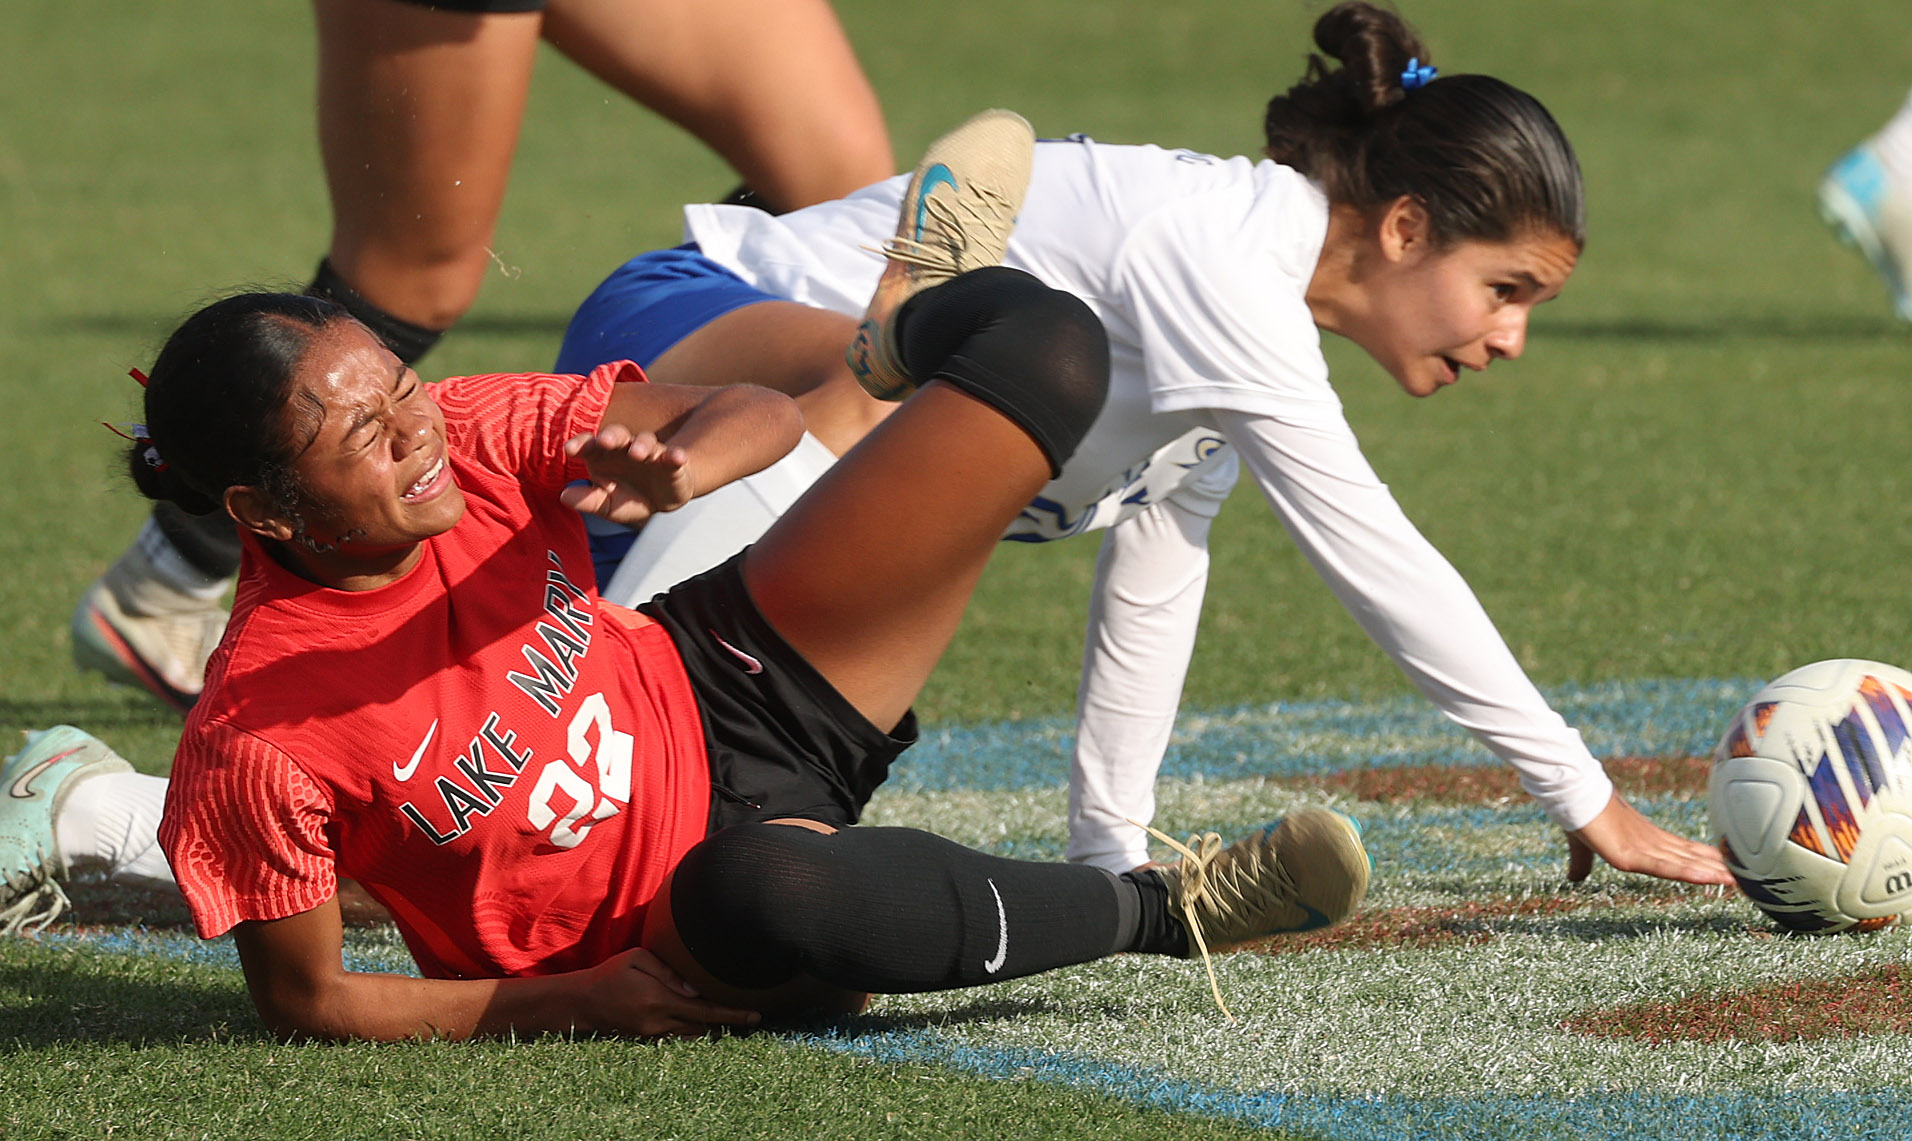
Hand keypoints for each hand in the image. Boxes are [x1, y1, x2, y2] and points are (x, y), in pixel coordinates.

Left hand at [560, 425, 696, 526]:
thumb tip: (564, 496)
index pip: (588, 444)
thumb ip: (587, 500)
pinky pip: (673, 455)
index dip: (580, 444)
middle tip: (605, 441)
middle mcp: (624, 449)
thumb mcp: (607, 505)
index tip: (570, 450)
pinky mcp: (671, 461)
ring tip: (638, 453)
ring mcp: (649, 452)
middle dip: (611, 435)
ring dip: (641, 445)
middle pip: (616, 435)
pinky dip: (675, 455)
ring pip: (645, 441)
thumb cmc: (629, 498)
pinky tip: (678, 457)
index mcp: (602, 456)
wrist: (662, 500)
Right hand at [584, 947, 761, 1037]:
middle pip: (704, 1025)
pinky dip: (695, 1029)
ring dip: (713, 1027)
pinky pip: (679, 1036)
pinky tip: (705, 1022)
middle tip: (752, 1015)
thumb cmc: (611, 973)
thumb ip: (668, 972)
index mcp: (659, 1000)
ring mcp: (653, 1033)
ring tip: (733, 1017)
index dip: (731, 1014)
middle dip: (728, 1021)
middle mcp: (659, 1021)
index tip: (754, 1015)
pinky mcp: (648, 1038)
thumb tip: (696, 988)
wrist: (582, 1002)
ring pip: (693, 1034)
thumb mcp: (637, 959)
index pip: (704, 1010)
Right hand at [1565, 793, 1734, 885]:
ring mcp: (1642, 848)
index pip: (1682, 852)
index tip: (1729, 868)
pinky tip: (1710, 878)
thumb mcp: (1582, 846)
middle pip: (1691, 858)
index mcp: (1643, 840)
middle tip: (1751, 878)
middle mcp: (1650, 843)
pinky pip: (1664, 867)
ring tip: (1742, 882)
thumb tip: (1574, 879)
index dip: (1706, 860)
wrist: (1567, 794)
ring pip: (1684, 864)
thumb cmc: (1576, 815)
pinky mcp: (1630, 855)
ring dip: (1713, 873)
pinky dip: (1687, 873)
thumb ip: (1583, 863)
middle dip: (1718, 868)